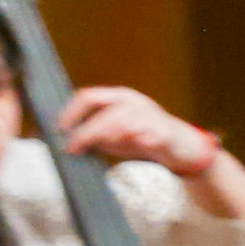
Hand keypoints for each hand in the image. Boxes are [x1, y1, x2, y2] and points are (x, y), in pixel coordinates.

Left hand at [53, 83, 221, 177]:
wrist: (183, 147)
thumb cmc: (145, 138)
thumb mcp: (116, 134)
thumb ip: (97, 133)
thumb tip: (72, 139)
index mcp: (120, 97)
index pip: (89, 96)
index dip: (72, 111)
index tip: (61, 127)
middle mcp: (134, 102)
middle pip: (103, 114)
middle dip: (85, 132)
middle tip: (72, 147)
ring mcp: (150, 115)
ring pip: (120, 125)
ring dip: (105, 138)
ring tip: (95, 148)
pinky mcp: (163, 132)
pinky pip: (142, 139)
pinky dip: (132, 145)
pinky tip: (128, 149)